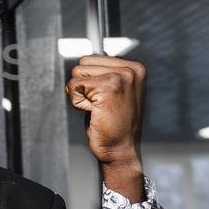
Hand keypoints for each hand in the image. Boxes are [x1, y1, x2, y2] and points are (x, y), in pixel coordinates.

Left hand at [66, 54, 146, 192]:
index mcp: (135, 68)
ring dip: (81, 94)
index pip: (92, 59)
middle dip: (84, 86)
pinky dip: (77, 102)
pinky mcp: (108, 86)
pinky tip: (95, 113)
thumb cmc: (115, 125)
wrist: (120, 150)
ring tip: (98, 108)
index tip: (105, 99)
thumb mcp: (117, 93)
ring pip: (77, 73)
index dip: (90, 81)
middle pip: (83, 63)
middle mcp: (131, 69)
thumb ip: (107, 73)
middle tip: (100, 105)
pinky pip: (73, 86)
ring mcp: (121, 76)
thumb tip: (90, 57)